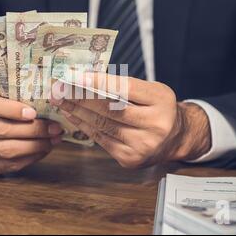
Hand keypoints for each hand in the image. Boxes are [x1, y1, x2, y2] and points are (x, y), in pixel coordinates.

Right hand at [0, 91, 62, 175]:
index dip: (12, 109)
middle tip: (55, 128)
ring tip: (53, 139)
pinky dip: (30, 158)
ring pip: (6, 150)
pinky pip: (8, 165)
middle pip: (1, 130)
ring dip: (35, 146)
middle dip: (33, 130)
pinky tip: (42, 150)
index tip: (34, 113)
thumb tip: (45, 103)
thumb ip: (9, 96)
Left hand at [50, 73, 211, 167]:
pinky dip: (84, 127)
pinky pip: (101, 140)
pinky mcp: (130, 159)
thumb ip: (125, 85)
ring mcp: (142, 146)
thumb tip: (87, 79)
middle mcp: (155, 125)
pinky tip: (73, 116)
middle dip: (81, 97)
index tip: (78, 76)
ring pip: (102, 126)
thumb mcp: (151, 91)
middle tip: (60, 89)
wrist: (175, 138)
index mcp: (161, 101)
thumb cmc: (159, 109)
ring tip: (61, 101)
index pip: (126, 88)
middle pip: (110, 110)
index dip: (100, 81)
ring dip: (77, 112)